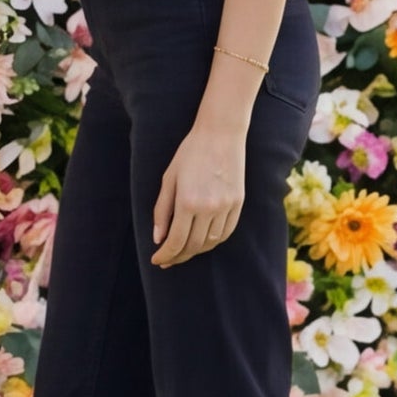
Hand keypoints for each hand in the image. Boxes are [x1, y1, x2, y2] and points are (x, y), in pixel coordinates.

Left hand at [150, 122, 247, 268]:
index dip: (166, 255)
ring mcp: (226, 207)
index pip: (176, 241)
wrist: (221, 135)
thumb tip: (158, 239)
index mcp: (187, 201)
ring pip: (211, 242)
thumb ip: (161, 211)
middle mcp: (209, 208)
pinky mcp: (238, 204)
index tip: (157, 261)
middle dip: (178, 256)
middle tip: (168, 260)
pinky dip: (214, 242)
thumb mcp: (168, 179)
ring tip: (183, 251)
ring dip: (195, 250)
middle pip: (194, 245)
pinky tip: (203, 242)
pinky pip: (226, 232)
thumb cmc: (189, 154)